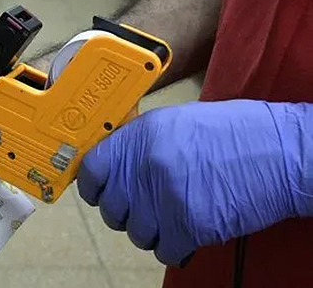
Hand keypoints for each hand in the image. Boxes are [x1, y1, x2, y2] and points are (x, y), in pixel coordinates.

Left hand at [77, 100, 312, 265]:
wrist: (281, 151)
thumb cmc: (234, 134)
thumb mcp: (175, 123)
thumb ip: (139, 143)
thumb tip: (114, 162)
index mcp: (140, 136)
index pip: (91, 170)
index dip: (92, 186)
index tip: (98, 192)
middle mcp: (146, 165)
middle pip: (111, 208)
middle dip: (127, 212)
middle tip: (147, 205)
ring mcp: (165, 197)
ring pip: (136, 233)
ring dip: (153, 230)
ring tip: (176, 214)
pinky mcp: (188, 225)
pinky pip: (164, 250)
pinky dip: (176, 246)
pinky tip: (191, 229)